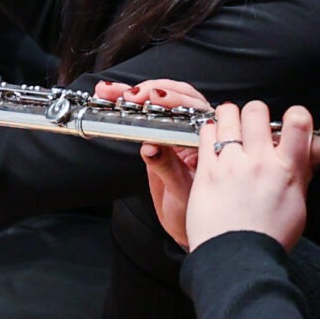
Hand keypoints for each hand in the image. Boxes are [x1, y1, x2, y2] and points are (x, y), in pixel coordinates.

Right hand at [117, 78, 212, 247]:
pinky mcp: (159, 135)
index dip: (173, 100)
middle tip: (128, 95)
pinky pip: (147, 113)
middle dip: (149, 91)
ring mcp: (177, 131)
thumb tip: (150, 146)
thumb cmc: (194, 213)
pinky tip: (111, 97)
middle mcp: (196, 132)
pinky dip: (127, 103)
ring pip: (161, 100)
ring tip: (109, 91)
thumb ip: (167, 167)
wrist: (188, 227)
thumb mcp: (180, 193)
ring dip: (134, 92)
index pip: (193, 110)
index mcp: (210, 142)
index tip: (154, 98)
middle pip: (176, 97)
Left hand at [178, 102, 313, 252]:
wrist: (238, 260)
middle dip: (255, 113)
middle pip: (257, 110)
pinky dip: (210, 131)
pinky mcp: (207, 170)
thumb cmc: (267, 239)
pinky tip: (213, 142)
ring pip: (228, 115)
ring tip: (229, 128)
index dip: (296, 115)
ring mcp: (231, 163)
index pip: (298, 122)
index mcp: (287, 170)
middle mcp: (260, 161)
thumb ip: (301, 175)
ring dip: (229, 116)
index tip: (291, 120)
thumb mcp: (297, 206)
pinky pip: (206, 133)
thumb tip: (307, 155)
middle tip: (252, 125)